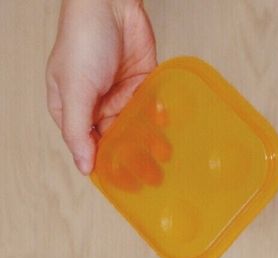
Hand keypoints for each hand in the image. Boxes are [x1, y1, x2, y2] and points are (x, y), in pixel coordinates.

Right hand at [46, 0, 156, 174]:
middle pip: (117, 139)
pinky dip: (161, 117)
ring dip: (151, 141)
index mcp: (72, 110)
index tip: (126, 185)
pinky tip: (169, 129)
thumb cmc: (82, 42)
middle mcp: (97, 105)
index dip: (107, 166)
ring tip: (165, 156)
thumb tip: (84, 167)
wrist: (109, 5)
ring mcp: (121, 93)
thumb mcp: (74, 91)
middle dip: (134, 158)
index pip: (90, 146)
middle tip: (153, 177)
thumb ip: (78, 131)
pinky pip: (153, 105)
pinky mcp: (144, 81)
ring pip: (138, 125)